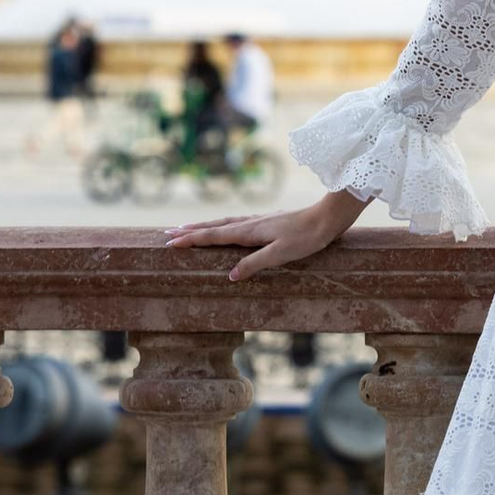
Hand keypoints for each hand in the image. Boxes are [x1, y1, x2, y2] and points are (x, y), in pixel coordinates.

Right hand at [163, 190, 365, 281]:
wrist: (327, 218)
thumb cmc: (306, 238)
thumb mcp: (280, 254)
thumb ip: (254, 264)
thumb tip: (229, 275)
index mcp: (249, 232)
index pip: (213, 236)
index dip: (191, 240)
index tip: (170, 243)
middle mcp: (249, 224)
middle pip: (213, 227)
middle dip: (190, 231)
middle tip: (167, 235)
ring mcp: (258, 221)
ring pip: (223, 224)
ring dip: (203, 227)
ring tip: (186, 229)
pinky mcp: (267, 222)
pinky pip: (235, 224)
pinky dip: (221, 226)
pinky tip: (224, 228)